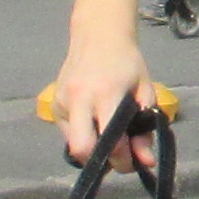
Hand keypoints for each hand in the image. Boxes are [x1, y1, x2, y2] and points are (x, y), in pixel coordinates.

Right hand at [47, 36, 166, 168]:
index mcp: (105, 94)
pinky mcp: (53, 105)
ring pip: (73, 146)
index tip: (134, 162)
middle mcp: (78, 99)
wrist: (98, 36)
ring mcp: (61, 102)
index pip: (110, 141)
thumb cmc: (127, 64)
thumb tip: (146, 162)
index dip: (123, 160)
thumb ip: (146, 129)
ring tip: (109, 136)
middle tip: (117, 157)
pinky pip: (68, 134)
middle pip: (81, 150)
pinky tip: (95, 122)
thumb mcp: (145, 92)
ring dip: (93, 151)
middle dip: (100, 162)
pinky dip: (84, 136)